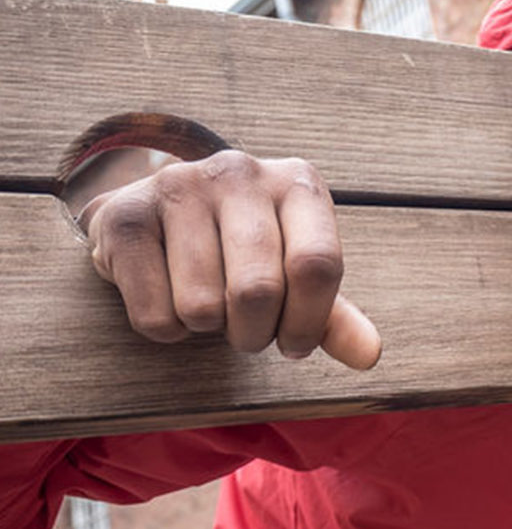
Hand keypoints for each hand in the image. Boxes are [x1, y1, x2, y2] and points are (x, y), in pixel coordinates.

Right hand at [78, 150, 381, 368]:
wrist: (156, 215)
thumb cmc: (244, 250)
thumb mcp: (296, 272)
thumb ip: (335, 315)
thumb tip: (369, 355)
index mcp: (298, 182)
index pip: (317, 265)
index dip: (308, 322)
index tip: (294, 344)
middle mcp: (240, 173)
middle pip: (258, 290)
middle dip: (254, 334)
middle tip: (246, 331)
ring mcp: (178, 186)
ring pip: (201, 307)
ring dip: (208, 329)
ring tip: (207, 305)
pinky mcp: (125, 216)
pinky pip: (154, 314)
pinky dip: (167, 329)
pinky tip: (169, 297)